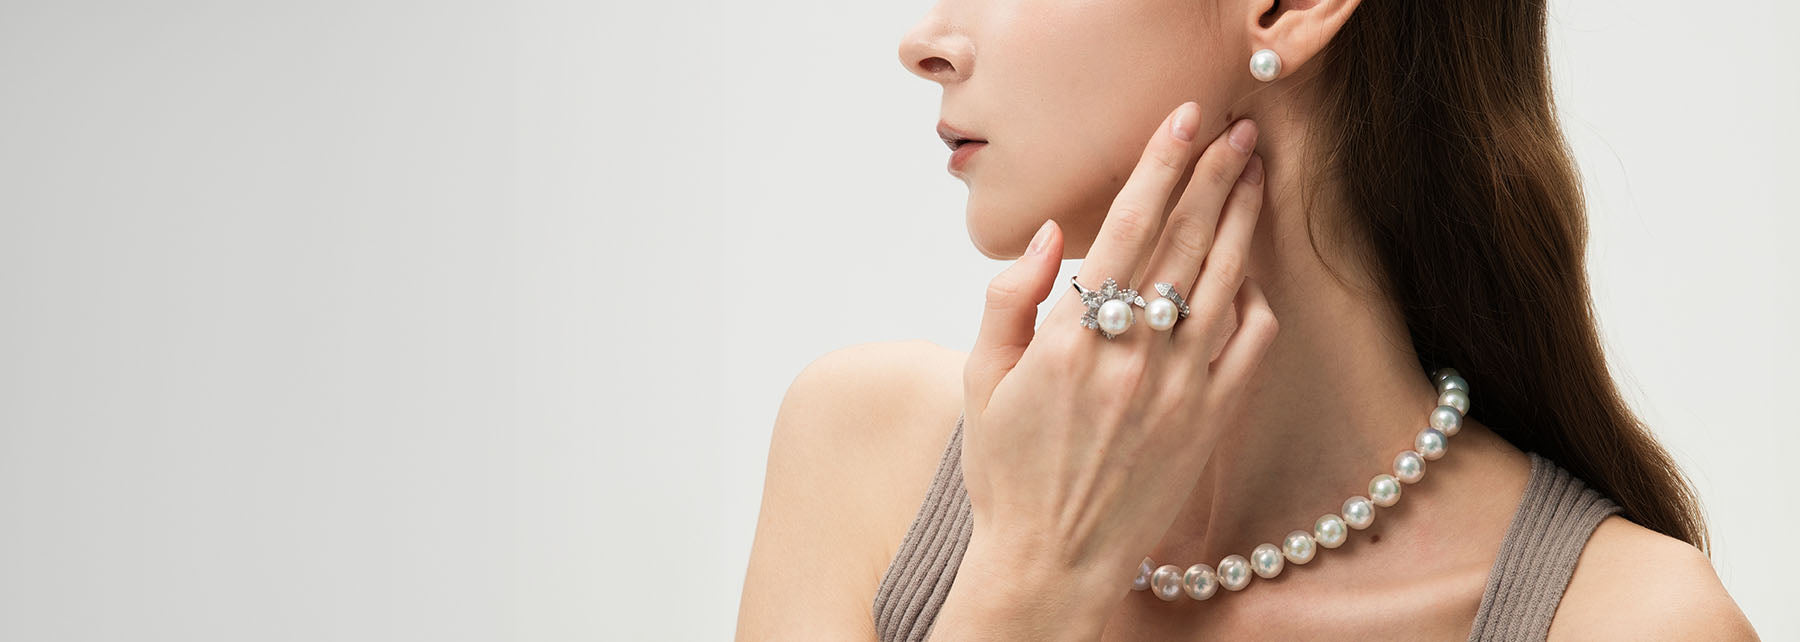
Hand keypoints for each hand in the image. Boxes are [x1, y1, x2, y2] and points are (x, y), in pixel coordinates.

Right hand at [959, 101, 1275, 598]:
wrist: (1052, 563)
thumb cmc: (1008, 472)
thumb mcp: (981, 380)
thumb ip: (1009, 299)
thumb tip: (1052, 235)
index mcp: (1071, 339)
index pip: (1128, 227)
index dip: (1160, 164)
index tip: (1184, 120)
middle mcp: (1133, 356)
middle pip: (1188, 241)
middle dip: (1216, 176)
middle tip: (1238, 131)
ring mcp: (1180, 389)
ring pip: (1226, 282)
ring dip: (1243, 220)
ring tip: (1255, 174)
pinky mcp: (1212, 423)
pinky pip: (1250, 345)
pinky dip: (1255, 301)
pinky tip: (1251, 273)